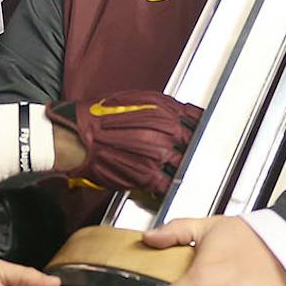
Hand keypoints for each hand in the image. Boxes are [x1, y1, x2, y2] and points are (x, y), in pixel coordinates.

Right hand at [47, 91, 200, 195]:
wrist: (78, 135)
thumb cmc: (101, 116)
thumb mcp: (138, 100)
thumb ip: (163, 108)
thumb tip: (182, 113)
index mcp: (167, 110)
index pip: (200, 120)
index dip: (204, 128)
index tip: (207, 133)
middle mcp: (168, 131)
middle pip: (195, 144)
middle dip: (195, 149)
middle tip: (199, 155)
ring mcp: (159, 154)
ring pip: (184, 163)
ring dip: (184, 168)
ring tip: (184, 171)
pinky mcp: (148, 174)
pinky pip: (169, 184)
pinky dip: (171, 186)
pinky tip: (169, 185)